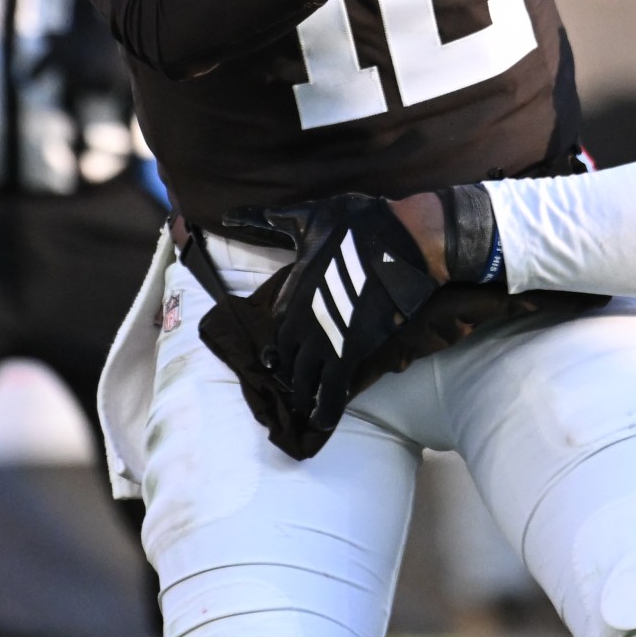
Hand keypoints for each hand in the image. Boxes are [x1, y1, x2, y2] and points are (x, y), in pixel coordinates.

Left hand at [219, 193, 437, 430]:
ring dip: (301, 393)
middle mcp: (300, 318)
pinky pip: (332, 387)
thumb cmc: (359, 222)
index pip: (277, 325)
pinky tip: (322, 421)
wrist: (405, 239)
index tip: (279, 354)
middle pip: (287, 355)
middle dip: (288, 370)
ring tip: (302, 407)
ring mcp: (324, 337)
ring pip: (303, 375)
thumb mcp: (309, 216)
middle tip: (292, 384)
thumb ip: (272, 220)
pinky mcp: (350, 351)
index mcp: (291, 289)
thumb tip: (230, 215)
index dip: (279, 342)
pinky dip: (325, 407)